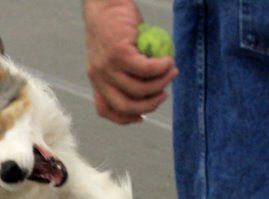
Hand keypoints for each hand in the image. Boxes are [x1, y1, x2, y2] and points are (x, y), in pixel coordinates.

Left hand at [84, 0, 177, 123]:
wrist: (105, 3)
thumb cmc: (114, 27)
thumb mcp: (116, 55)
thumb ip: (126, 73)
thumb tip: (150, 90)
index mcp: (96, 80)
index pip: (105, 110)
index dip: (125, 118)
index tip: (142, 116)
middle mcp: (98, 77)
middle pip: (126, 106)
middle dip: (149, 105)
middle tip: (164, 93)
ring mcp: (107, 67)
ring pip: (139, 89)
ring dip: (161, 83)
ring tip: (171, 70)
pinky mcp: (118, 53)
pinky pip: (145, 69)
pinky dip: (161, 68)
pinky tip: (168, 61)